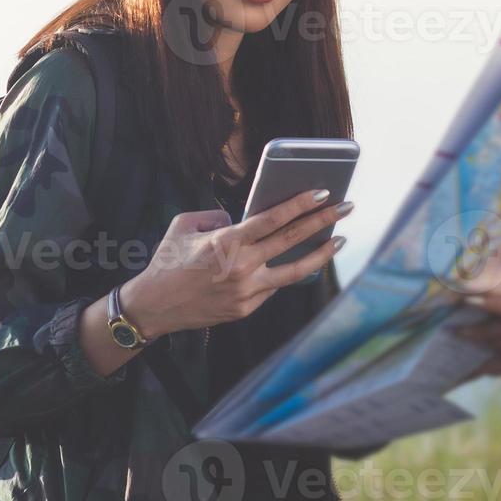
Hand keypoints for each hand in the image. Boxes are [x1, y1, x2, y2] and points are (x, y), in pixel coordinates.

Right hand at [119, 189, 353, 337]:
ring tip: (338, 240)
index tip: (323, 191)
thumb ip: (216, 218)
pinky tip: (297, 262)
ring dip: (320, 254)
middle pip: (292, 241)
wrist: (154, 306)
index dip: (301, 204)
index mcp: (227, 241)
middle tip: (346, 207)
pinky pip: (272, 287)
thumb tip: (242, 221)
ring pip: (295, 271)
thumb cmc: (167, 260)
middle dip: (322, 221)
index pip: (273, 219)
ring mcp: (247, 291)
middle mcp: (242, 267)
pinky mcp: (247, 308)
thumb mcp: (184, 226)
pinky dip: (285, 272)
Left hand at [456, 246, 500, 378]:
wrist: (478, 356)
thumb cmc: (483, 318)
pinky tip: (474, 342)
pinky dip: (489, 344)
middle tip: (467, 300)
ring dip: (483, 328)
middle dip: (495, 304)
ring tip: (460, 329)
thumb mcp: (482, 296)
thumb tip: (464, 259)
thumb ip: (480, 277)